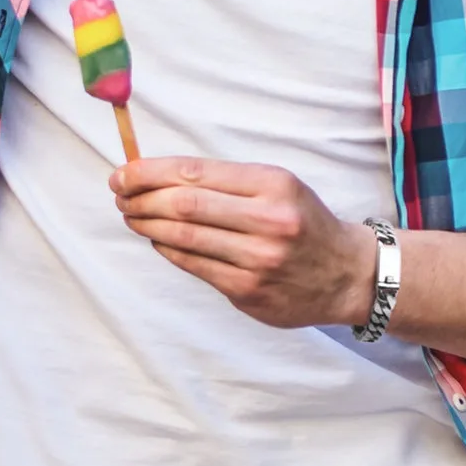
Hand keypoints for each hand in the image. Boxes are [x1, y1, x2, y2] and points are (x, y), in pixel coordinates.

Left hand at [111, 157, 377, 329]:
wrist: (346, 273)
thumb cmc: (300, 218)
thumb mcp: (274, 183)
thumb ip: (222, 179)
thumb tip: (156, 175)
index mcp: (272, 184)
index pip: (195, 173)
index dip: (150, 172)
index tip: (124, 172)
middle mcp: (268, 222)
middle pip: (185, 205)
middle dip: (141, 198)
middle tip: (119, 194)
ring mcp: (259, 261)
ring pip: (185, 239)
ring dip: (148, 224)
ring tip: (131, 215)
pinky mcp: (250, 293)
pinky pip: (196, 267)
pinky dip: (169, 251)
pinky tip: (157, 239)